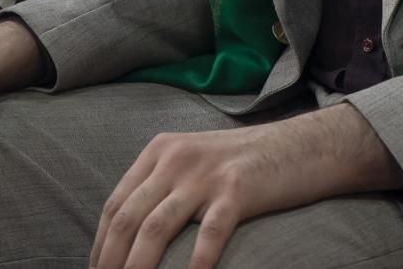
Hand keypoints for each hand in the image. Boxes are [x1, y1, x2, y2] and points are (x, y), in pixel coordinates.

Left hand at [88, 103, 399, 268]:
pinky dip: (194, 264)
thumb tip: (130, 233)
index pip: (115, 204)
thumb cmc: (247, 163)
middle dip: (109, 260)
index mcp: (160, 151)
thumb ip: (162, 185)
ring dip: (136, 268)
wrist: (302, 146)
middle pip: (127, 219)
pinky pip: (207, 234)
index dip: (99, 244)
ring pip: (154, 228)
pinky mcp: (237, 190)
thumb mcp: (195, 162)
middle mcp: (175, 158)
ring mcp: (206, 174)